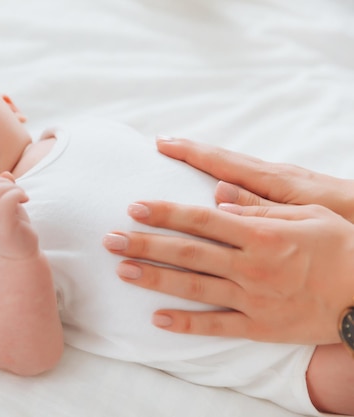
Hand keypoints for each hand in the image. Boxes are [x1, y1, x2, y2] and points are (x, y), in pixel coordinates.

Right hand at [0, 172, 38, 259]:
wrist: (20, 259)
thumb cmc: (14, 230)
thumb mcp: (5, 208)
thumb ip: (3, 190)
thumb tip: (6, 173)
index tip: (0, 190)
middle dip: (2, 182)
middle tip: (15, 192)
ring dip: (13, 188)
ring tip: (22, 197)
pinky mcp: (5, 227)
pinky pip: (7, 200)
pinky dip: (18, 193)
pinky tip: (26, 200)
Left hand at [104, 200, 353, 344]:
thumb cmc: (340, 248)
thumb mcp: (306, 215)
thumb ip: (258, 208)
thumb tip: (217, 196)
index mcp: (261, 234)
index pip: (201, 219)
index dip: (164, 212)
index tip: (134, 207)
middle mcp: (251, 266)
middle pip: (187, 252)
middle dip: (145, 244)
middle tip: (110, 239)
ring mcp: (253, 299)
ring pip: (193, 288)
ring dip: (154, 279)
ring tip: (122, 270)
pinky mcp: (259, 327)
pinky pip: (216, 327)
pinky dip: (186, 324)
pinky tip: (157, 320)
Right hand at [156, 137, 353, 222]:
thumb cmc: (346, 222)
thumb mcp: (303, 217)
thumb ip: (262, 207)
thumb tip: (218, 190)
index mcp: (273, 182)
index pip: (222, 162)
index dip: (190, 152)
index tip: (162, 142)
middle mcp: (273, 178)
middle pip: (223, 159)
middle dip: (191, 150)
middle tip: (160, 142)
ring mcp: (279, 184)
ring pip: (233, 168)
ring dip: (205, 161)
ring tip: (178, 158)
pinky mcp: (287, 194)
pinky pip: (245, 180)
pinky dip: (224, 174)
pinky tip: (215, 184)